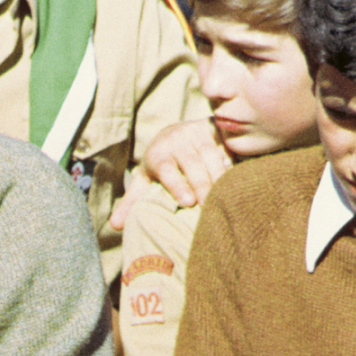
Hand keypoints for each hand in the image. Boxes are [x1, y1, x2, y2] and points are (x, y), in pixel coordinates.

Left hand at [109, 117, 232, 229]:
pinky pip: (228, 146)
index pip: (167, 170)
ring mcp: (196, 133)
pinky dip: (236, 160)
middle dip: (202, 185)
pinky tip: (242, 177)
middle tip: (210, 205)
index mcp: (157, 155)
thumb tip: (113, 225)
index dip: (177, 185)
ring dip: (220, 176)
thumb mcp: (144, 180)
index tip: (188, 202)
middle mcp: (176, 141)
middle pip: (192, 165)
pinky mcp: (215, 130)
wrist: (175, 134)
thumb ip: (131, 202)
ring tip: (228, 196)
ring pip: (212, 156)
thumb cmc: (160, 166)